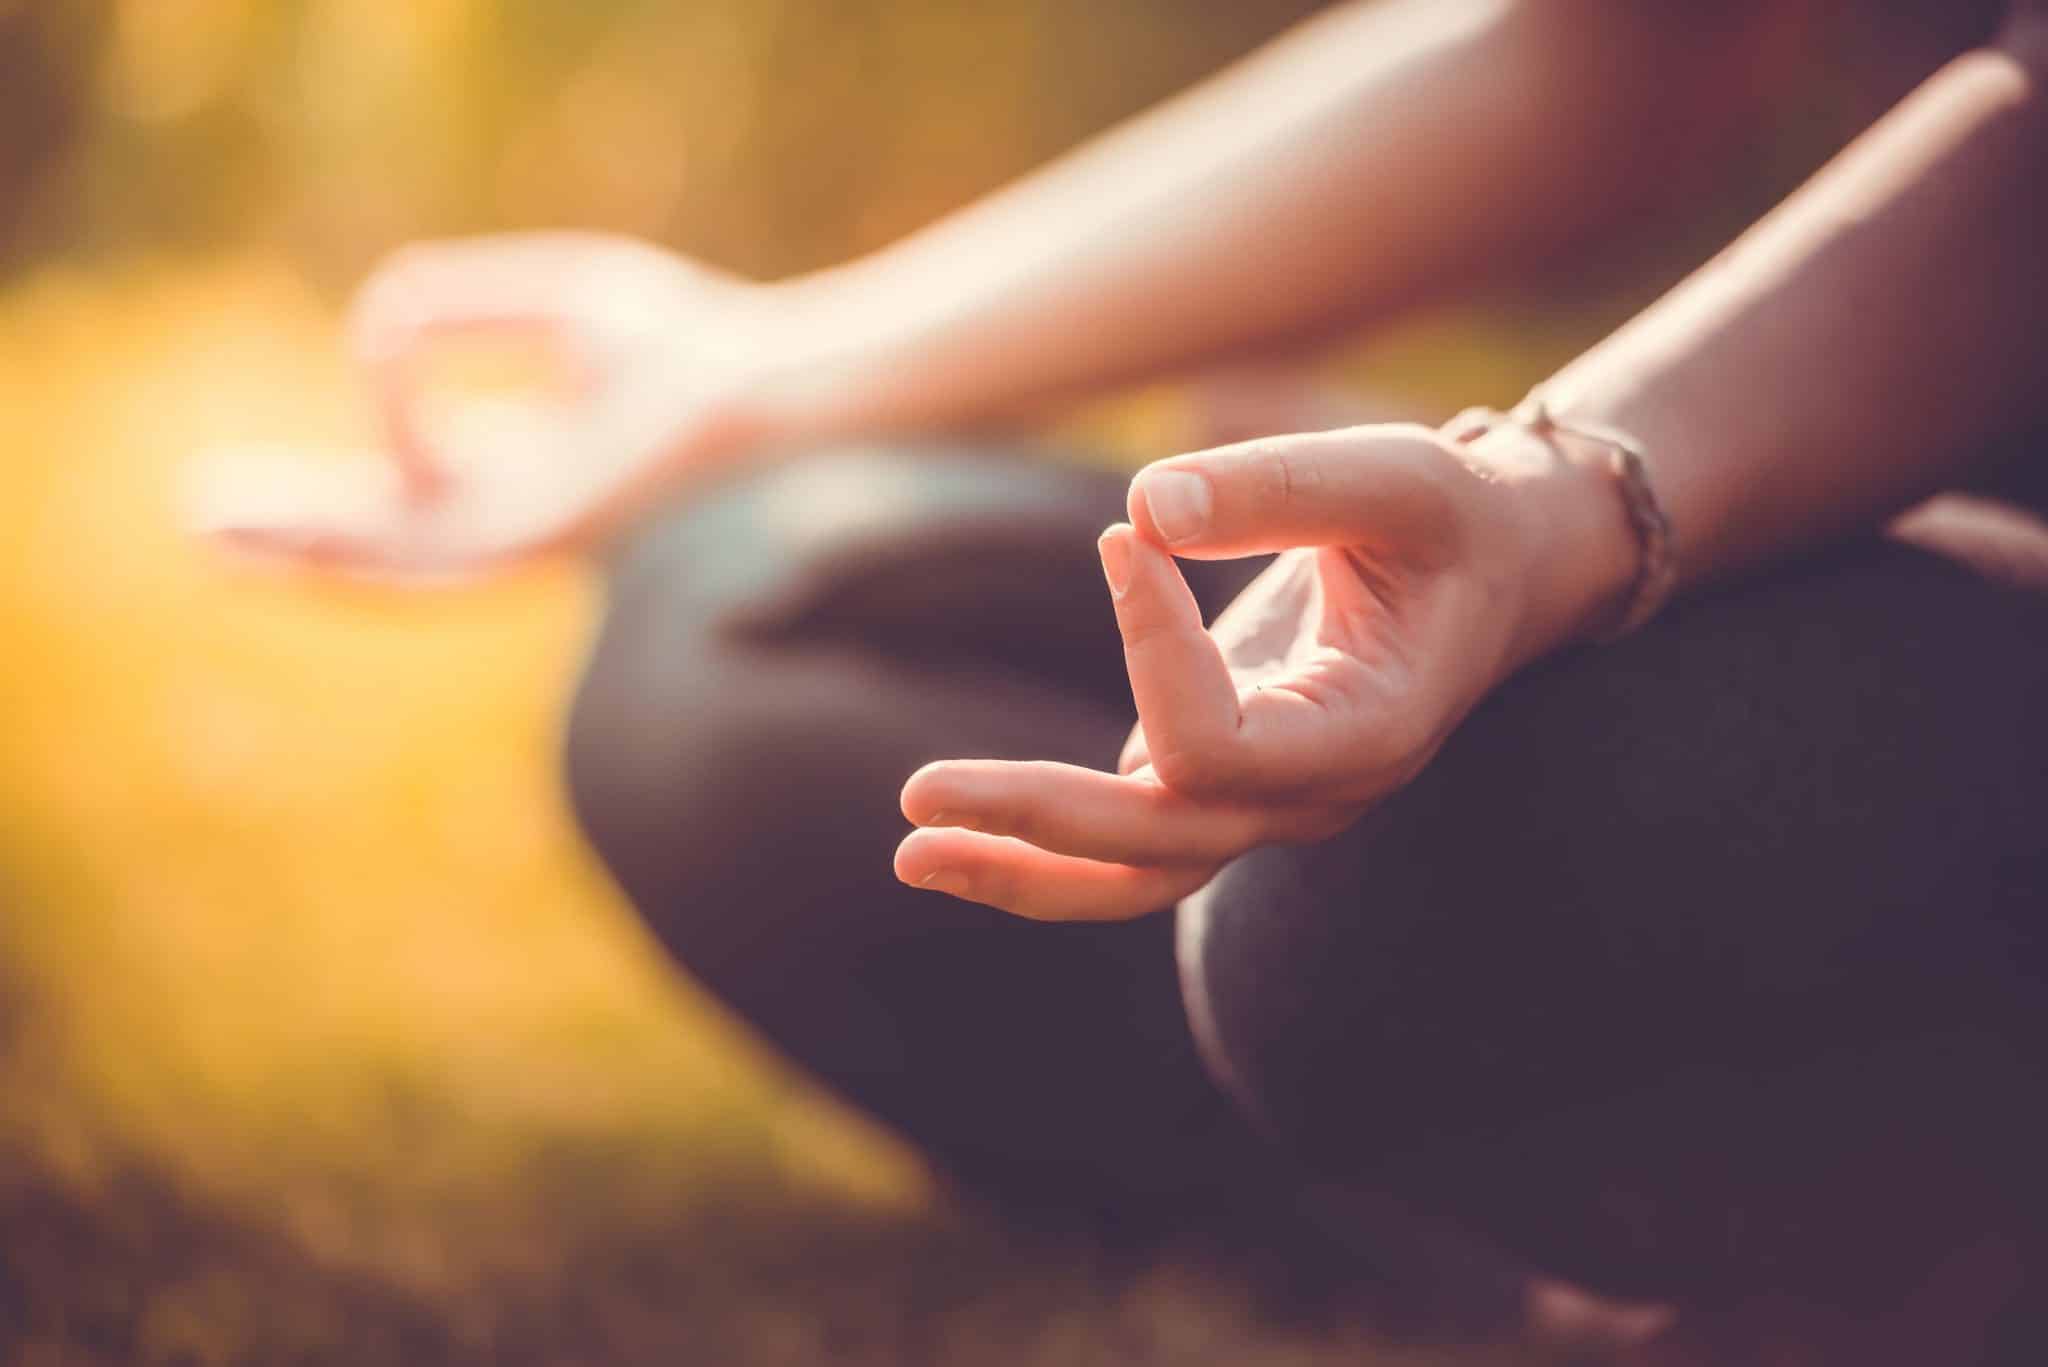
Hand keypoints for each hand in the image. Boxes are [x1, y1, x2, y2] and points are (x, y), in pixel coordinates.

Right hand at [189, 232, 828, 576]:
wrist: (759, 386)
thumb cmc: (686, 343)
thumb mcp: (555, 303)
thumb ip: (458, 305)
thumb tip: (374, 322)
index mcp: (530, 473)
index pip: (421, 474)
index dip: (385, 402)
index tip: (385, 323)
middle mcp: (521, 520)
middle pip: (387, 539)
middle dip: (297, 529)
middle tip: (202, 517)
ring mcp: (525, 544)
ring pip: (392, 564)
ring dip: (302, 548)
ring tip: (211, 534)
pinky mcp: (533, 546)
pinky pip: (427, 518)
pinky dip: (369, 485)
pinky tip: (294, 499)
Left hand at [894, 421, 1634, 919]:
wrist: (1498, 573)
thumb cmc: (1450, 520)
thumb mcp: (1393, 478)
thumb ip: (1280, 486)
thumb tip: (1141, 506)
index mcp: (1365, 736)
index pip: (1217, 746)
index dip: (1151, 650)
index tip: (1129, 538)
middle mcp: (1312, 796)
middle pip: (1158, 846)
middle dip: (1034, 822)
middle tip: (914, 797)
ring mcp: (1265, 802)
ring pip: (1135, 873)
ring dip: (1021, 867)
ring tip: (911, 849)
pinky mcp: (1223, 782)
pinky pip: (1128, 834)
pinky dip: (1044, 835)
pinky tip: (957, 823)